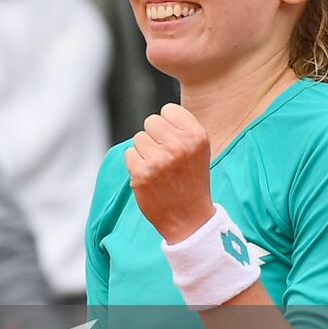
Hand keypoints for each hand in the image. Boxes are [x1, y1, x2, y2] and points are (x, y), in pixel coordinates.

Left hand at [126, 104, 215, 243]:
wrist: (189, 218)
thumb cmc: (191, 180)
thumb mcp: (198, 149)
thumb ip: (181, 128)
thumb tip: (157, 114)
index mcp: (197, 136)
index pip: (168, 110)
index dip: (168, 125)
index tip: (175, 141)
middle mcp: (179, 145)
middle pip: (151, 121)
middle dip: (154, 136)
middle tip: (165, 156)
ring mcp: (159, 160)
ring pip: (138, 138)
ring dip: (145, 151)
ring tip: (160, 169)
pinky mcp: (141, 173)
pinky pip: (129, 154)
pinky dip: (135, 164)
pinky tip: (150, 177)